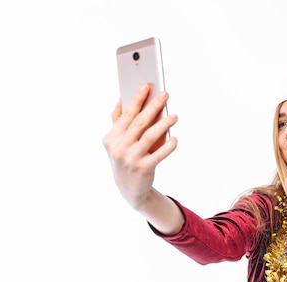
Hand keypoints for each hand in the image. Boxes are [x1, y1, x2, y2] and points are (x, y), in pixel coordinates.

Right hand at [103, 85, 178, 209]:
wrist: (129, 190)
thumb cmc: (125, 159)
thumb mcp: (117, 142)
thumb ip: (118, 121)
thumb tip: (122, 98)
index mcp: (111, 137)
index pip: (126, 114)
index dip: (137, 99)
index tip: (147, 86)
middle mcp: (119, 147)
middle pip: (139, 122)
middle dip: (153, 106)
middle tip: (165, 95)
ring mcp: (130, 158)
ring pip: (149, 136)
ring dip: (164, 124)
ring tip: (174, 116)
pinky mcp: (143, 168)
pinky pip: (159, 154)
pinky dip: (168, 145)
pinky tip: (175, 138)